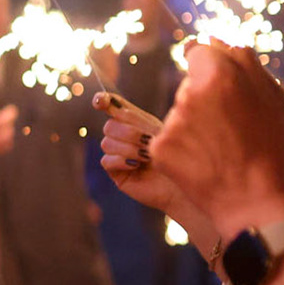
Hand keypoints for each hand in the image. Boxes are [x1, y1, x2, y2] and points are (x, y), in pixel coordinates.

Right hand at [96, 92, 179, 213]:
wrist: (184, 183)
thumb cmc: (178, 157)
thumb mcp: (161, 132)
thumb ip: (138, 119)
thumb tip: (116, 109)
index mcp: (136, 121)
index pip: (113, 106)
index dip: (103, 100)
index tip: (99, 102)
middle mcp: (124, 137)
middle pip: (109, 125)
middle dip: (129, 132)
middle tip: (149, 142)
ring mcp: (118, 155)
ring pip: (106, 143)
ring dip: (129, 148)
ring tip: (147, 157)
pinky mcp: (116, 173)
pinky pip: (106, 161)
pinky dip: (121, 160)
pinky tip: (137, 165)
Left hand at [151, 42, 283, 234]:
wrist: (256, 202)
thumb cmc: (271, 150)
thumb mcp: (271, 100)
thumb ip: (243, 62)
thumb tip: (220, 39)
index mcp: (219, 75)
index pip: (199, 52)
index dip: (211, 70)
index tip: (222, 90)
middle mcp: (189, 94)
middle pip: (188, 86)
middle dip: (203, 100)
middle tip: (229, 129)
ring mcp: (171, 123)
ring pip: (178, 114)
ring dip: (193, 126)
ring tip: (220, 150)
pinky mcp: (159, 149)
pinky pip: (167, 140)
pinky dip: (182, 150)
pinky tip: (205, 163)